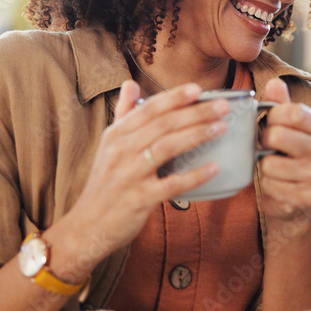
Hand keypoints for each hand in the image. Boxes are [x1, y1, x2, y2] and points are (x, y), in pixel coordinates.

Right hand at [57, 81, 225, 264]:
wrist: (87, 226)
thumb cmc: (105, 183)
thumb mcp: (108, 146)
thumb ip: (123, 114)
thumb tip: (130, 84)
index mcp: (116, 135)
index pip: (149, 109)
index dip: (174, 97)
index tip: (197, 89)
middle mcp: (120, 151)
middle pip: (163, 125)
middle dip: (195, 113)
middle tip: (223, 107)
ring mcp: (128, 175)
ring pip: (167, 147)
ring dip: (197, 135)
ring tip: (221, 127)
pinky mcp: (138, 199)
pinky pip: (172, 184)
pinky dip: (194, 175)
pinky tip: (214, 167)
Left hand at [258, 79, 310, 229]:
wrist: (294, 198)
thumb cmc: (285, 154)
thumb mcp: (283, 126)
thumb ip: (279, 104)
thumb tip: (274, 83)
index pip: (294, 111)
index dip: (274, 116)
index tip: (271, 123)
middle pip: (278, 136)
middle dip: (263, 142)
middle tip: (267, 148)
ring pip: (270, 164)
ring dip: (264, 167)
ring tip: (272, 168)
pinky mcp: (306, 198)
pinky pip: (270, 187)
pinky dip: (267, 186)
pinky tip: (276, 185)